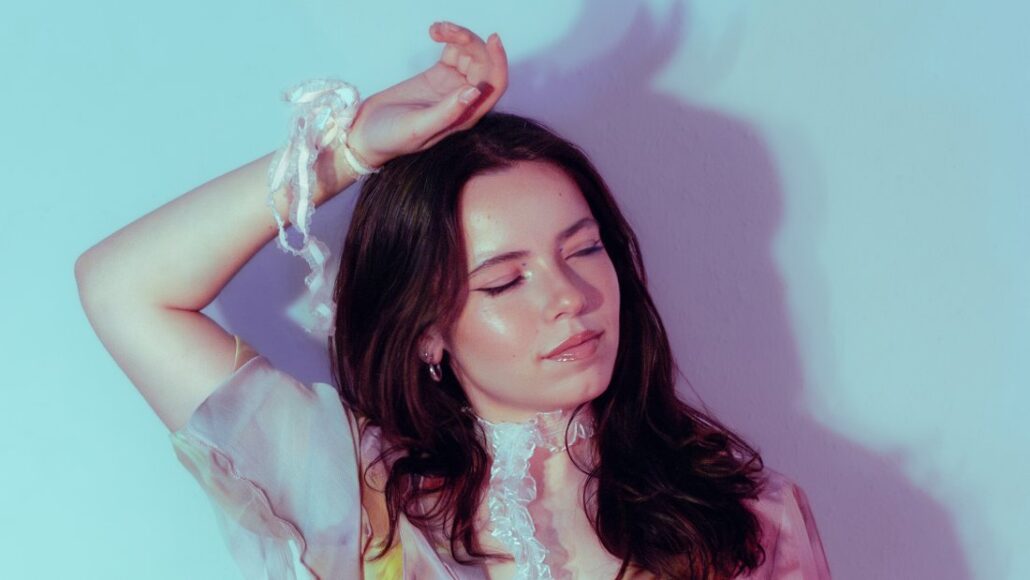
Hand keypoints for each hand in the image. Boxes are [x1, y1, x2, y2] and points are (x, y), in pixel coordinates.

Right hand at [345, 21, 508, 167]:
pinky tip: (434, 31)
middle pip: (483, 64)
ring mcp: (452, 86)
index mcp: (466, 116)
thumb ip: (447, 112)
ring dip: (459, 36)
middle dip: (471, 43)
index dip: (498, 62)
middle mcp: (464, 100)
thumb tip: (474, 91)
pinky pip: (454, 50)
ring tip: (437, 29)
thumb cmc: (390, 138)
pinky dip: (448, 37)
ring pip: (470, 54)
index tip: (491, 39)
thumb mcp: (418, 128)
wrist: (365, 132)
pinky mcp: (439, 74)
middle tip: (446, 32)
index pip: (494, 86)